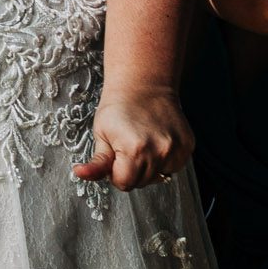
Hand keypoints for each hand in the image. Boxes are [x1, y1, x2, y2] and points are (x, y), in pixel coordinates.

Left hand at [72, 85, 193, 190]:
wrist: (143, 84)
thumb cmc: (118, 107)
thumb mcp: (101, 133)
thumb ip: (96, 162)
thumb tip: (80, 174)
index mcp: (134, 150)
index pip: (124, 184)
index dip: (115, 173)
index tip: (114, 157)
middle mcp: (159, 152)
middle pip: (142, 183)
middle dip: (131, 171)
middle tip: (126, 147)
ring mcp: (176, 149)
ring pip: (158, 177)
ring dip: (148, 167)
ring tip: (142, 142)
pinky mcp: (187, 146)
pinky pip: (173, 167)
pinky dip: (163, 160)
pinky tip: (156, 141)